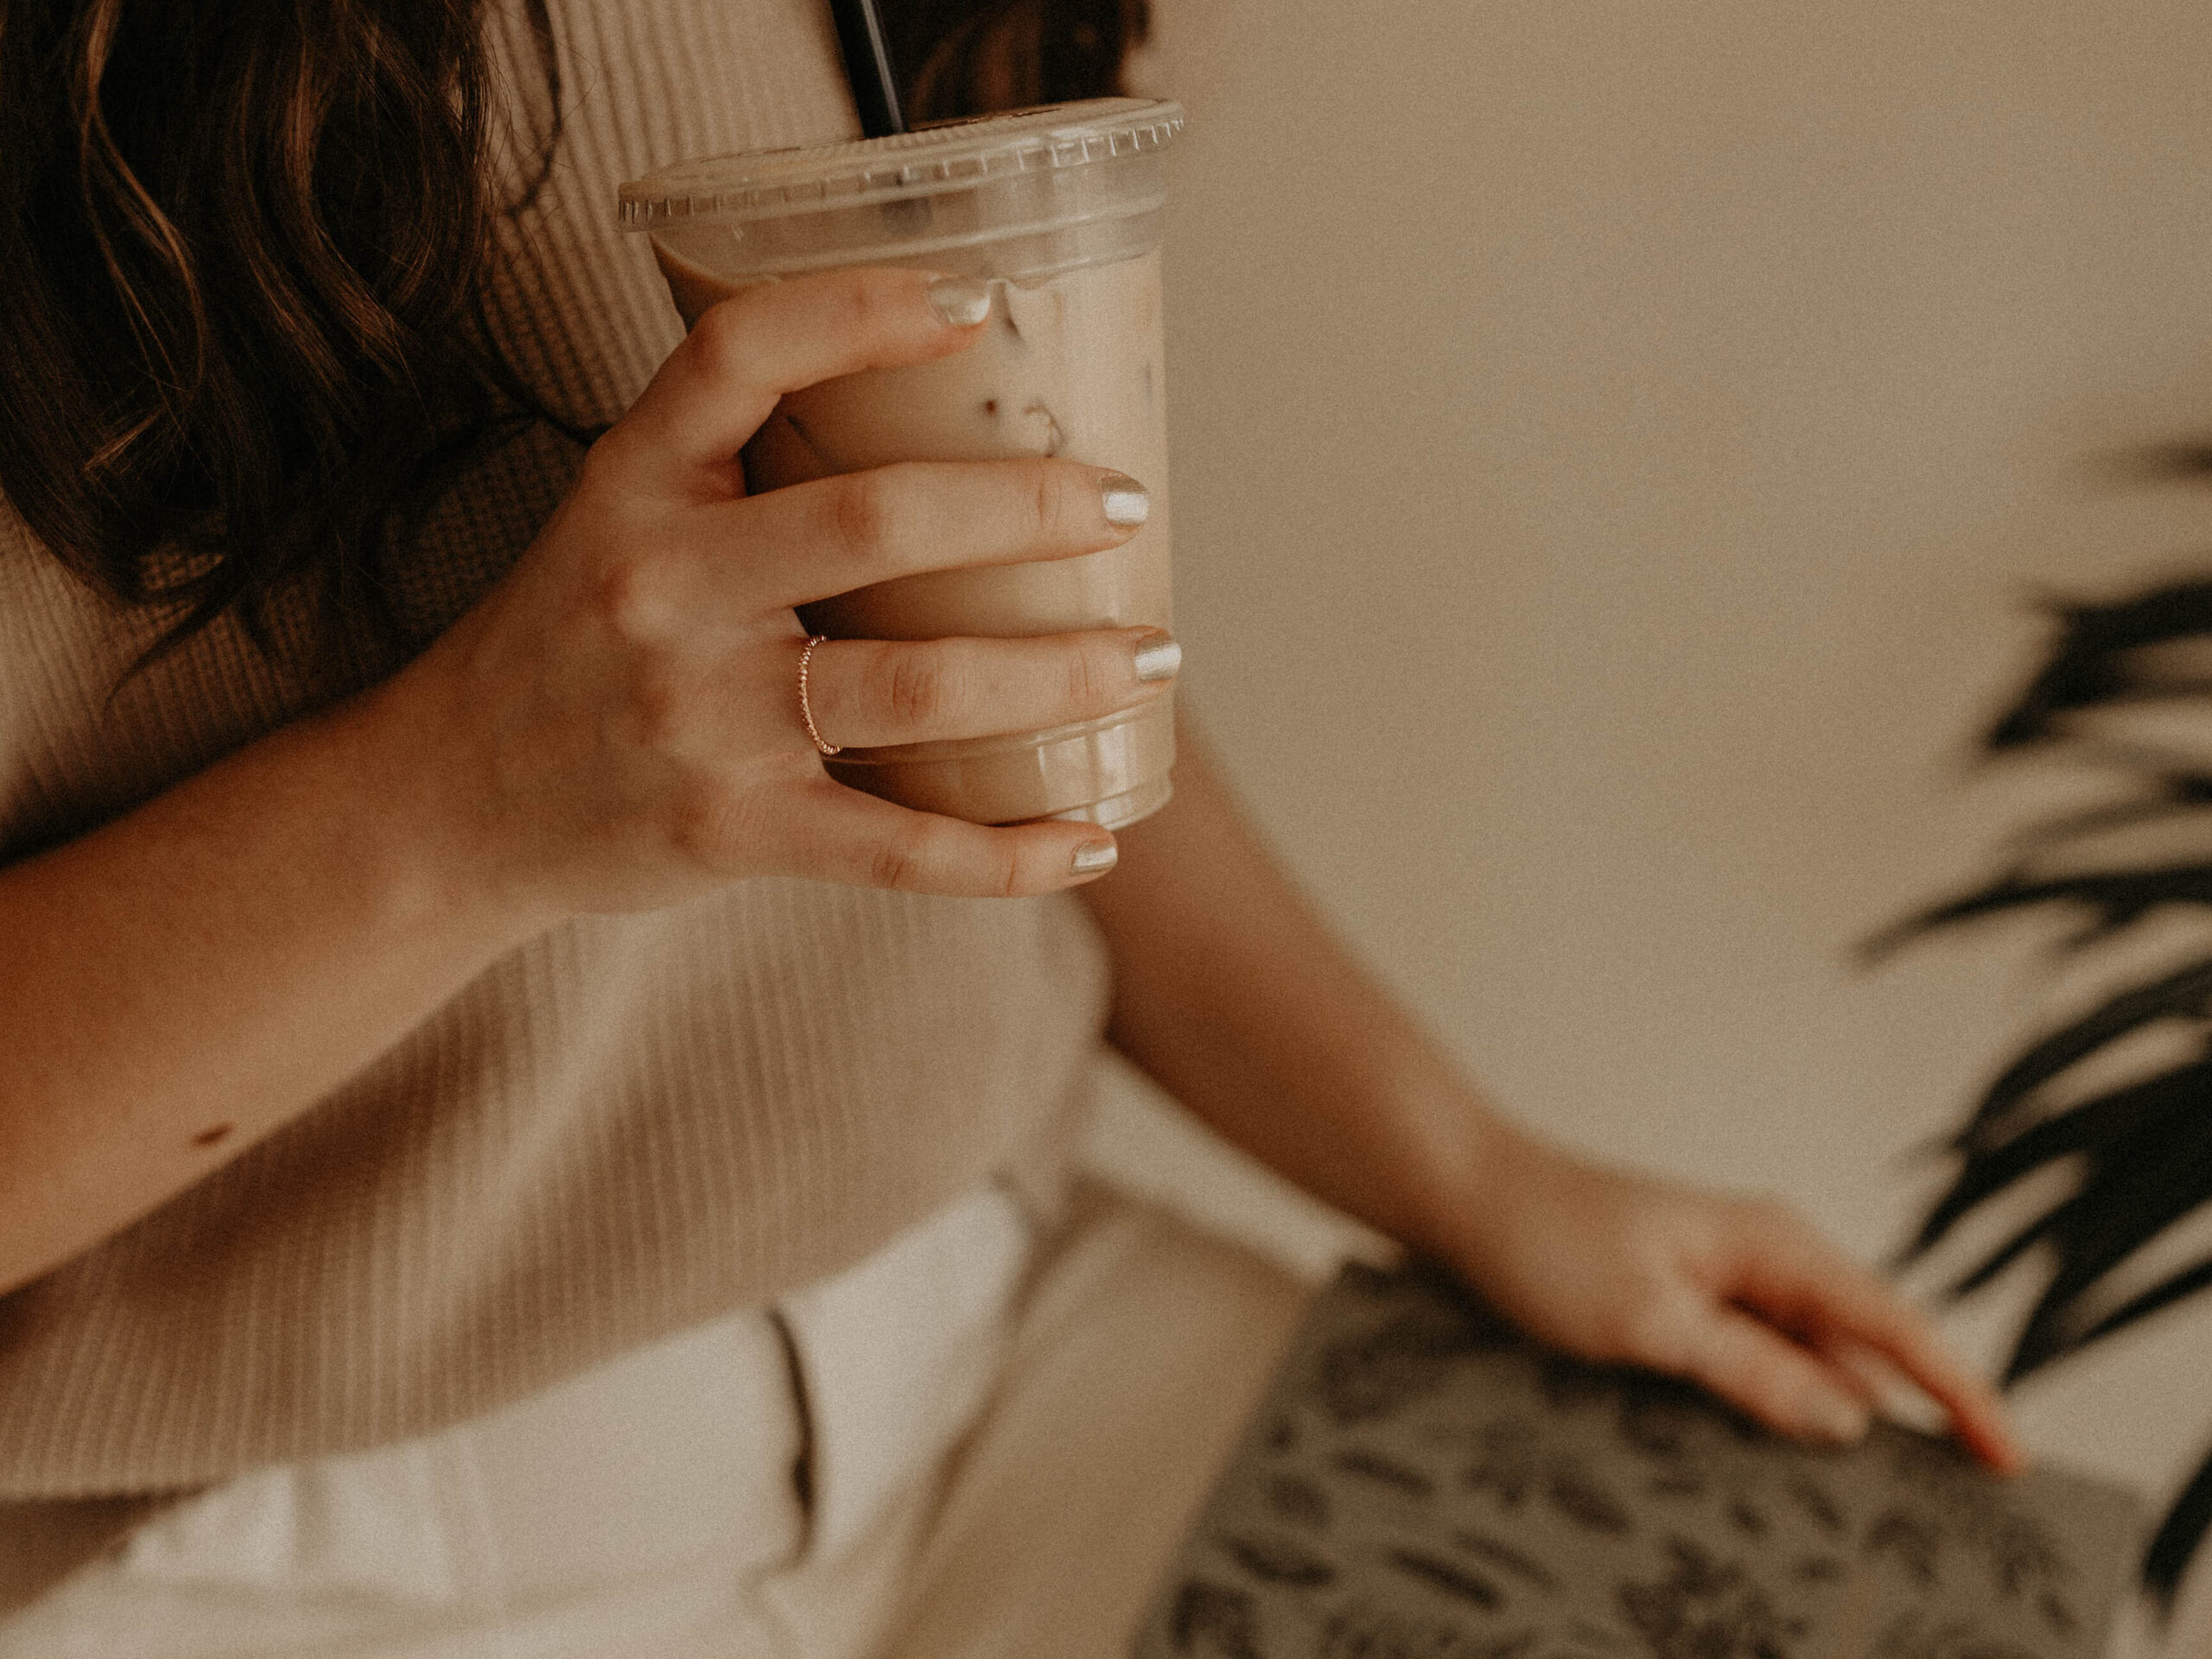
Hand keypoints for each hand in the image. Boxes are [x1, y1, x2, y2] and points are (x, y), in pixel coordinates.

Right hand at [392, 266, 1172, 919]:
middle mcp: (661, 588)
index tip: (979, 300)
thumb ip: (742, 477)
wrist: (445, 804)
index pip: (739, 354)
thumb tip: (945, 431)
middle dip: (1029, 507)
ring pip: (916, 687)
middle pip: (875, 523)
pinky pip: (900, 849)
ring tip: (1149, 658)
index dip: (862, 309)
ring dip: (1059, 674)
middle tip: (1127, 504)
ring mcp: (698, 719)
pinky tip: (1092, 839)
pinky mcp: (730, 832)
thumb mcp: (618, 521)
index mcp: (631, 483)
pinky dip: (1012, 854)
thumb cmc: (570, 643)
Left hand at [1440, 1126, 2023, 1470]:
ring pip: (1813, 1369)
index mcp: (1775, 1244)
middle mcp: (1768, 1259)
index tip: (2012, 1462)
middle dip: (1916, 1425)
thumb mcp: (1647, 1318)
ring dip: (1840, 1427)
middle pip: (1867, 1353)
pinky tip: (1785, 1469)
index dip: (1962, 1395)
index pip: (1896, 1325)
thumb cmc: (1547, 1239)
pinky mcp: (1694, 1308)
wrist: (1467, 1197)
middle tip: (1955, 1515)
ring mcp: (1732, 1285)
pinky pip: (1761, 1369)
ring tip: (1879, 1511)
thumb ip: (1750, 1369)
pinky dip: (1780, 1413)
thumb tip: (1851, 1418)